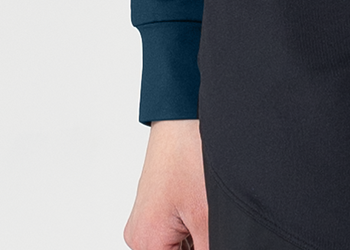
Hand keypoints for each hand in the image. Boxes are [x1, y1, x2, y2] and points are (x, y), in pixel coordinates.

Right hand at [124, 118, 207, 249]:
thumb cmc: (187, 153)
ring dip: (196, 238)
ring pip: (176, 246)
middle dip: (199, 245)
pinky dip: (191, 227)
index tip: (210, 236)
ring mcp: (144, 221)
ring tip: (205, 210)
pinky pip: (172, 232)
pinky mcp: (153, 209)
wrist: (181, 114)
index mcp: (146, 243)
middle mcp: (138, 236)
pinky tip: (203, 208)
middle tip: (210, 220)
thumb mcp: (206, 215)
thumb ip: (209, 249)